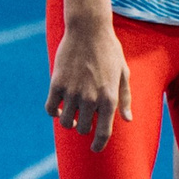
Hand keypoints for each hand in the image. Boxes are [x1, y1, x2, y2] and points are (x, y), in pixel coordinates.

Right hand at [45, 18, 131, 150]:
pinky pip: (51, 108)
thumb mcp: (123, 74)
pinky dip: (54, 112)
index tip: (95, 149)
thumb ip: (125, 99)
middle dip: (83, 128)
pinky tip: (59, 107)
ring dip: (68, 121)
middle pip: (82, 128)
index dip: (99, 144)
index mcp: (109, 98)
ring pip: (65, 121)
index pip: (104, 132)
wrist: (88, 30)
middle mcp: (90, 98)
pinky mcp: (57, 84)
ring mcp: (72, 92)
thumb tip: (127, 120)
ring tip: (70, 116)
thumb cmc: (109, 51)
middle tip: (83, 121)